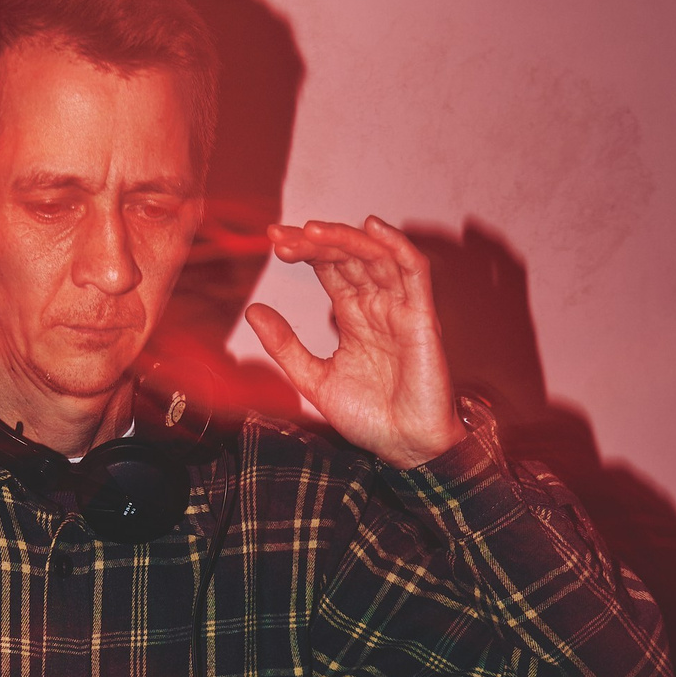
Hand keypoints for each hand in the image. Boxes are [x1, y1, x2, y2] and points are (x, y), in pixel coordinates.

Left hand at [242, 217, 462, 467]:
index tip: (273, 240)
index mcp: (352, 316)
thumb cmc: (369, 417)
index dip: (304, 250)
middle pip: (347, 256)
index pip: (328, 268)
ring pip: (376, 256)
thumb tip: (253, 311)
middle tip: (283, 236)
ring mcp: (399, 309)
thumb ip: (285, 346)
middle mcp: (376, 305)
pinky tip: (373, 228)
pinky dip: (397, 246)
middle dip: (316, 241)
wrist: (403, 448)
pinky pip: (414, 273)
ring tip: (312, 231)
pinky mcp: (421, 318)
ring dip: (345, 238)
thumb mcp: (314, 379)